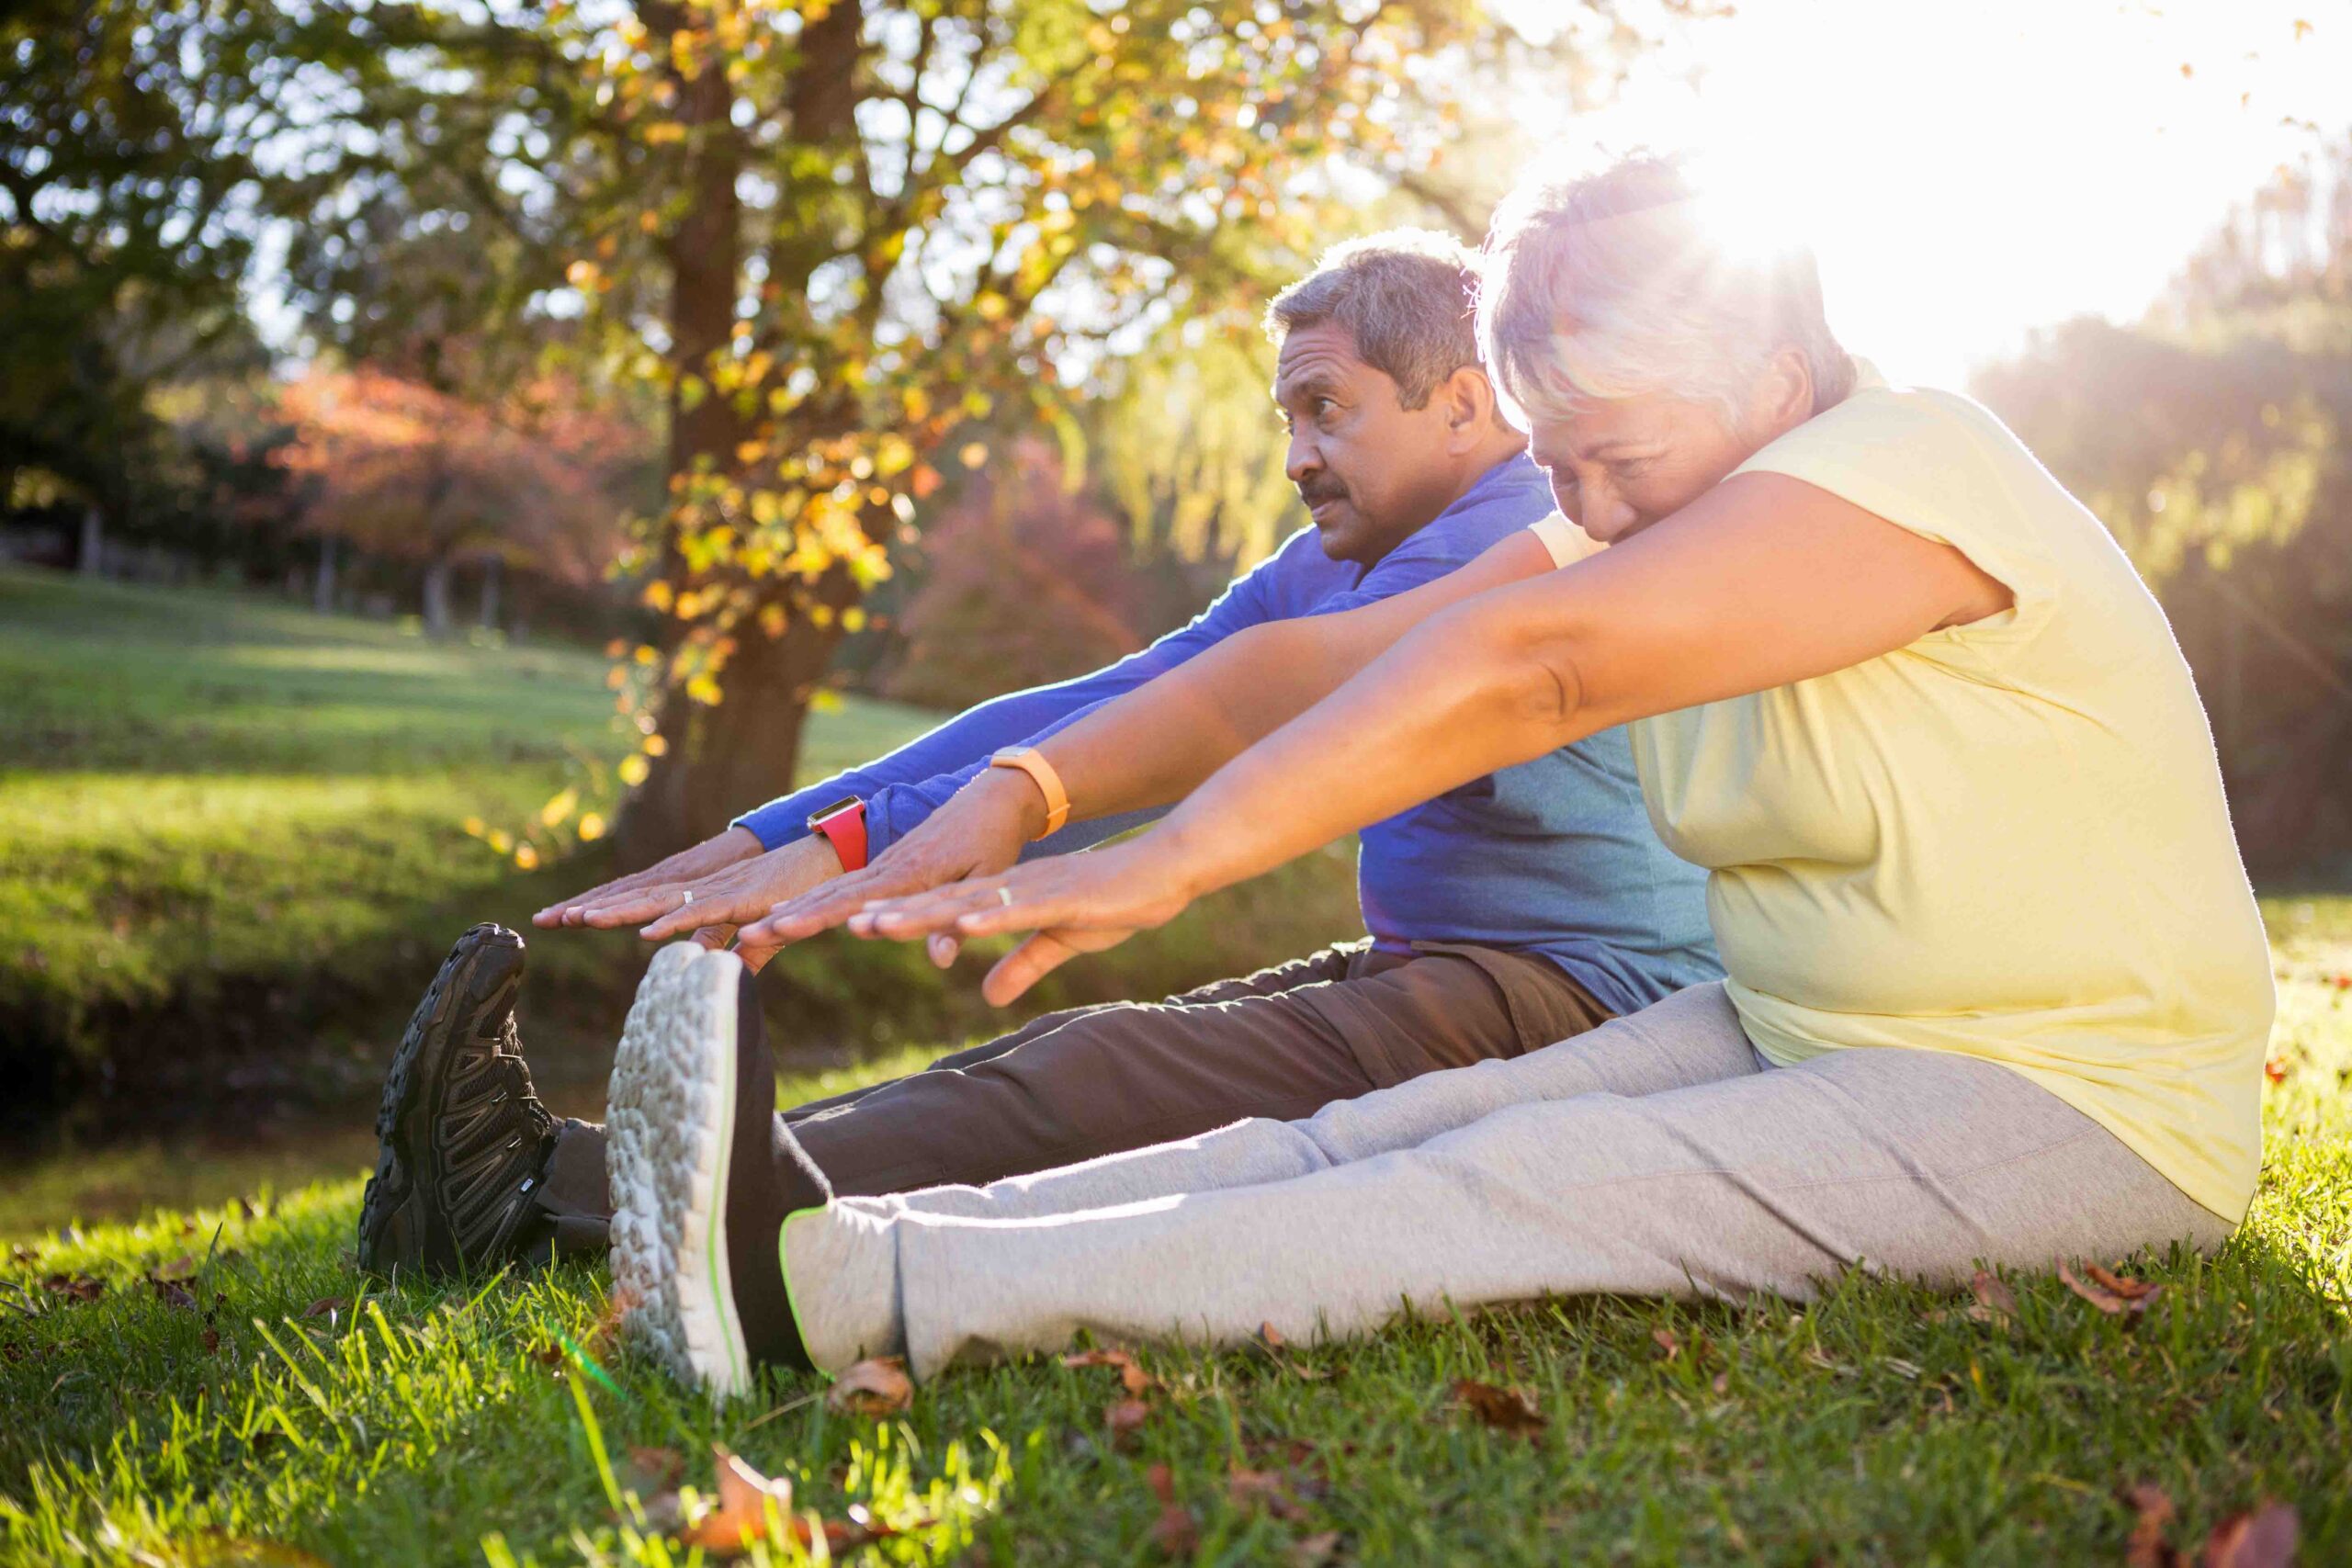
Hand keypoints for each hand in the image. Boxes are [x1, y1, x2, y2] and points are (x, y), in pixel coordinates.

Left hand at [556, 833, 846, 969]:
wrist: (831, 856)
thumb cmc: (796, 891)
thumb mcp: (759, 930)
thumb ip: (738, 950)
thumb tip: (720, 971)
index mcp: (697, 895)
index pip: (639, 902)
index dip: (601, 908)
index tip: (561, 917)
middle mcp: (699, 888)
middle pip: (636, 898)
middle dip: (590, 908)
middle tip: (546, 918)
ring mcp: (718, 891)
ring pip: (659, 903)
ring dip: (620, 912)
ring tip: (581, 920)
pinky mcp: (742, 897)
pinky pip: (702, 913)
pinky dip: (675, 922)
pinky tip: (649, 932)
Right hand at [737, 768, 1044, 968]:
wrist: (992, 800)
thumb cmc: (995, 843)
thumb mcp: (987, 882)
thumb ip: (959, 921)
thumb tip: (940, 960)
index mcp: (909, 873)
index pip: (854, 901)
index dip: (816, 916)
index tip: (779, 928)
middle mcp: (886, 868)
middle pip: (827, 896)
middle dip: (785, 918)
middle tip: (743, 937)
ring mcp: (881, 866)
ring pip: (827, 890)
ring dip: (790, 911)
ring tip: (750, 931)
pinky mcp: (884, 866)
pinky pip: (840, 887)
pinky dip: (809, 901)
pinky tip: (786, 915)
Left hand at [847, 832, 1199, 1005]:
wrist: (1164, 871)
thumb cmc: (1114, 903)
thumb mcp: (1060, 942)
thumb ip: (1022, 966)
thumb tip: (987, 996)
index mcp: (1006, 897)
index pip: (944, 910)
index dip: (902, 918)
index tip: (858, 927)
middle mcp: (1011, 888)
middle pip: (942, 903)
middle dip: (895, 915)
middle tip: (846, 926)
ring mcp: (1035, 889)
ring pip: (970, 902)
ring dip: (926, 914)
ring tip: (882, 924)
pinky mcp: (1065, 897)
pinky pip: (1021, 908)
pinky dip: (991, 915)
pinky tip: (961, 923)